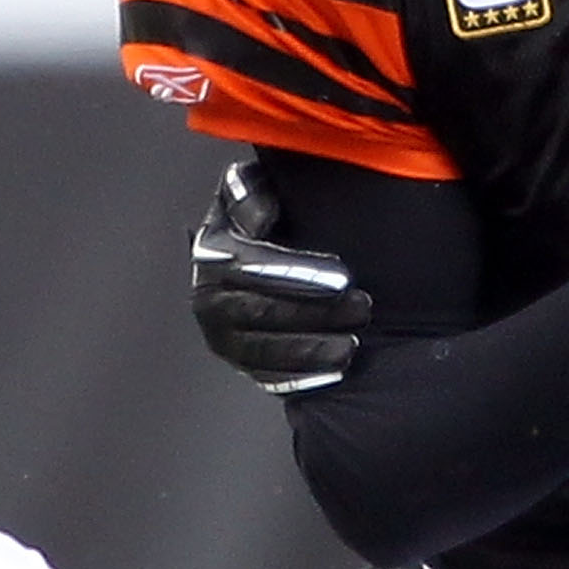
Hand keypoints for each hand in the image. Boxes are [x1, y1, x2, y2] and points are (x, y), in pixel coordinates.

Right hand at [191, 160, 371, 394]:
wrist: (262, 260)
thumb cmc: (269, 218)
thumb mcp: (255, 191)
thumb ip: (251, 190)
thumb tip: (259, 217)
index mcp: (212, 250)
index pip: (247, 265)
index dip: (294, 272)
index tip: (342, 277)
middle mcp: (207, 296)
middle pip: (258, 311)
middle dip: (313, 313)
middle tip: (361, 308)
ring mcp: (222, 335)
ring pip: (262, 351)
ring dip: (311, 349)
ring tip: (352, 344)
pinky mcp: (242, 362)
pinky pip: (268, 377)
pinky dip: (303, 376)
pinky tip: (337, 370)